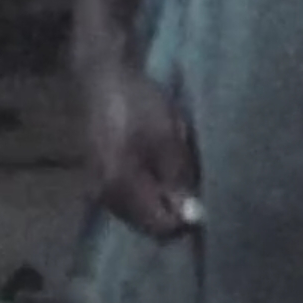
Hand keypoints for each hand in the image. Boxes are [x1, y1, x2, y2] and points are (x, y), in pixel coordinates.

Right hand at [82, 57, 200, 239]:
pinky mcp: (99, 178)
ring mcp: (98, 189)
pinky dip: (147, 192)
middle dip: (172, 210)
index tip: (204, 200)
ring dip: (160, 201)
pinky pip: (129, 199)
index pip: (159, 227)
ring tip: (176, 172)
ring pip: (138, 212)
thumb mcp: (167, 136)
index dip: (184, 219)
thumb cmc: (138, 102)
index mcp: (120, 188)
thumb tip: (192, 216)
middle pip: (147, 223)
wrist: (103, 75)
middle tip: (192, 183)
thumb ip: (178, 179)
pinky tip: (159, 169)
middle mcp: (104, 197)